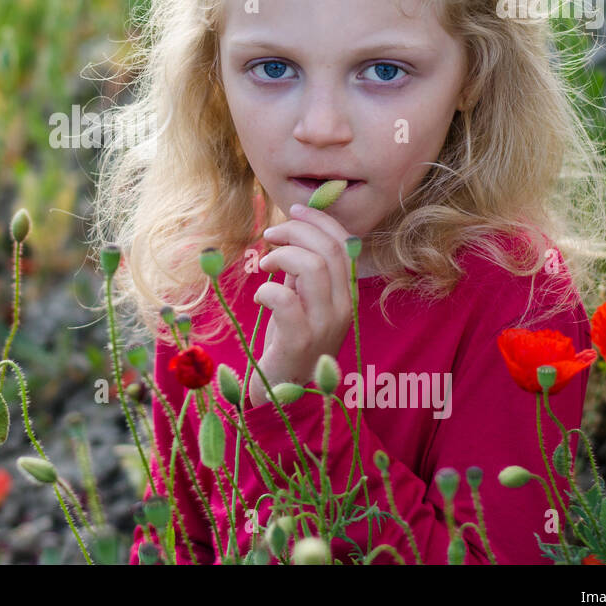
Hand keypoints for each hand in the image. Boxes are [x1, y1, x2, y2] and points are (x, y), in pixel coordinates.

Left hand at [248, 203, 357, 407]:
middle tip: (270, 234)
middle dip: (296, 230)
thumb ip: (302, 273)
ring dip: (282, 256)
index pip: (345, 243)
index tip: (293, 209)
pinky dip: (267, 289)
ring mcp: (324, 325)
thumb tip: (292, 236)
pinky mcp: (300, 341)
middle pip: (329, 249)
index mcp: (345, 295)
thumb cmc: (290, 344)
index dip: (319, 220)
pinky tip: (260, 295)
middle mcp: (342, 308)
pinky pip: (286, 300)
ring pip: (312, 267)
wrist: (286, 396)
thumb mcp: (301, 301)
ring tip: (264, 264)